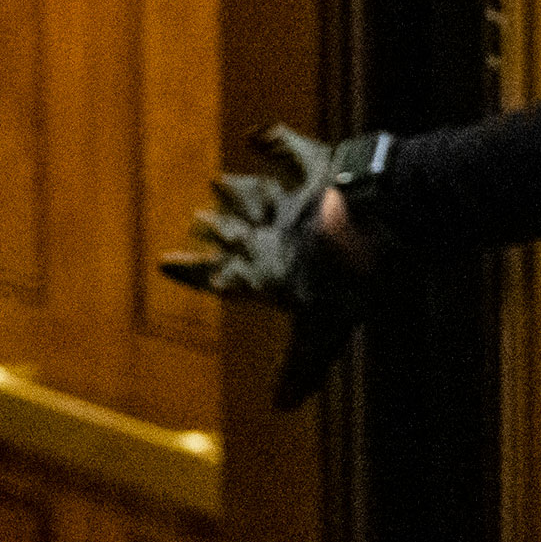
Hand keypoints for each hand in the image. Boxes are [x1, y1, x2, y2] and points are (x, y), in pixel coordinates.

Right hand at [157, 124, 384, 408]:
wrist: (375, 222)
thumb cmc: (348, 281)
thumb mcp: (324, 332)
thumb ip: (299, 367)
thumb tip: (279, 407)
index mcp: (265, 270)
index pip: (220, 273)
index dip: (193, 271)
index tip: (165, 264)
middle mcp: (268, 232)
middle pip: (231, 231)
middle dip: (214, 229)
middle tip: (197, 223)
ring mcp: (290, 199)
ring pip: (251, 193)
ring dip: (235, 190)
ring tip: (218, 183)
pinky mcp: (315, 169)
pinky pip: (287, 149)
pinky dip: (272, 140)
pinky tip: (256, 133)